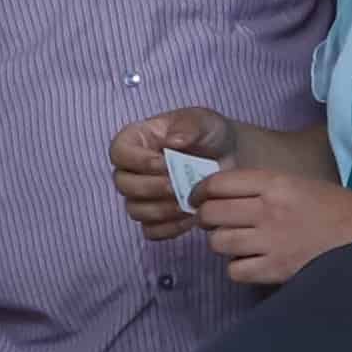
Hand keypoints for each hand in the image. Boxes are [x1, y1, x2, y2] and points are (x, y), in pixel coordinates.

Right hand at [108, 106, 242, 242]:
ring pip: (135, 210)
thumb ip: (188, 127)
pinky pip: (152, 230)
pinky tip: (190, 219)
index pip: (119, 152)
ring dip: (160, 210)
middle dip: (151, 188)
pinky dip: (169, 228)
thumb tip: (172, 142)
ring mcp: (141, 195)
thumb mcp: (203, 121)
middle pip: (123, 185)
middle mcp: (132, 169)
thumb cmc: (210, 133)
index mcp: (135, 140)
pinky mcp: (156, 216)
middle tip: (178, 187)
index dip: (138, 161)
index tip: (165, 163)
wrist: (232, 156)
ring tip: (188, 205)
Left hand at [184, 152, 351, 289]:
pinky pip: (235, 270)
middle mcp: (269, 210)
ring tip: (236, 242)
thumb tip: (221, 196)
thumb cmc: (340, 209)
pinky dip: (238, 267)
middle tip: (215, 222)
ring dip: (222, 243)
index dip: (201, 191)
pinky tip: (252, 262)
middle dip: (206, 218)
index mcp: (277, 183)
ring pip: (218, 243)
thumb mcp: (302, 184)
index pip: (218, 183)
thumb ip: (263, 188)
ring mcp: (272, 242)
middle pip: (210, 214)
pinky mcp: (277, 270)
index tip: (200, 198)